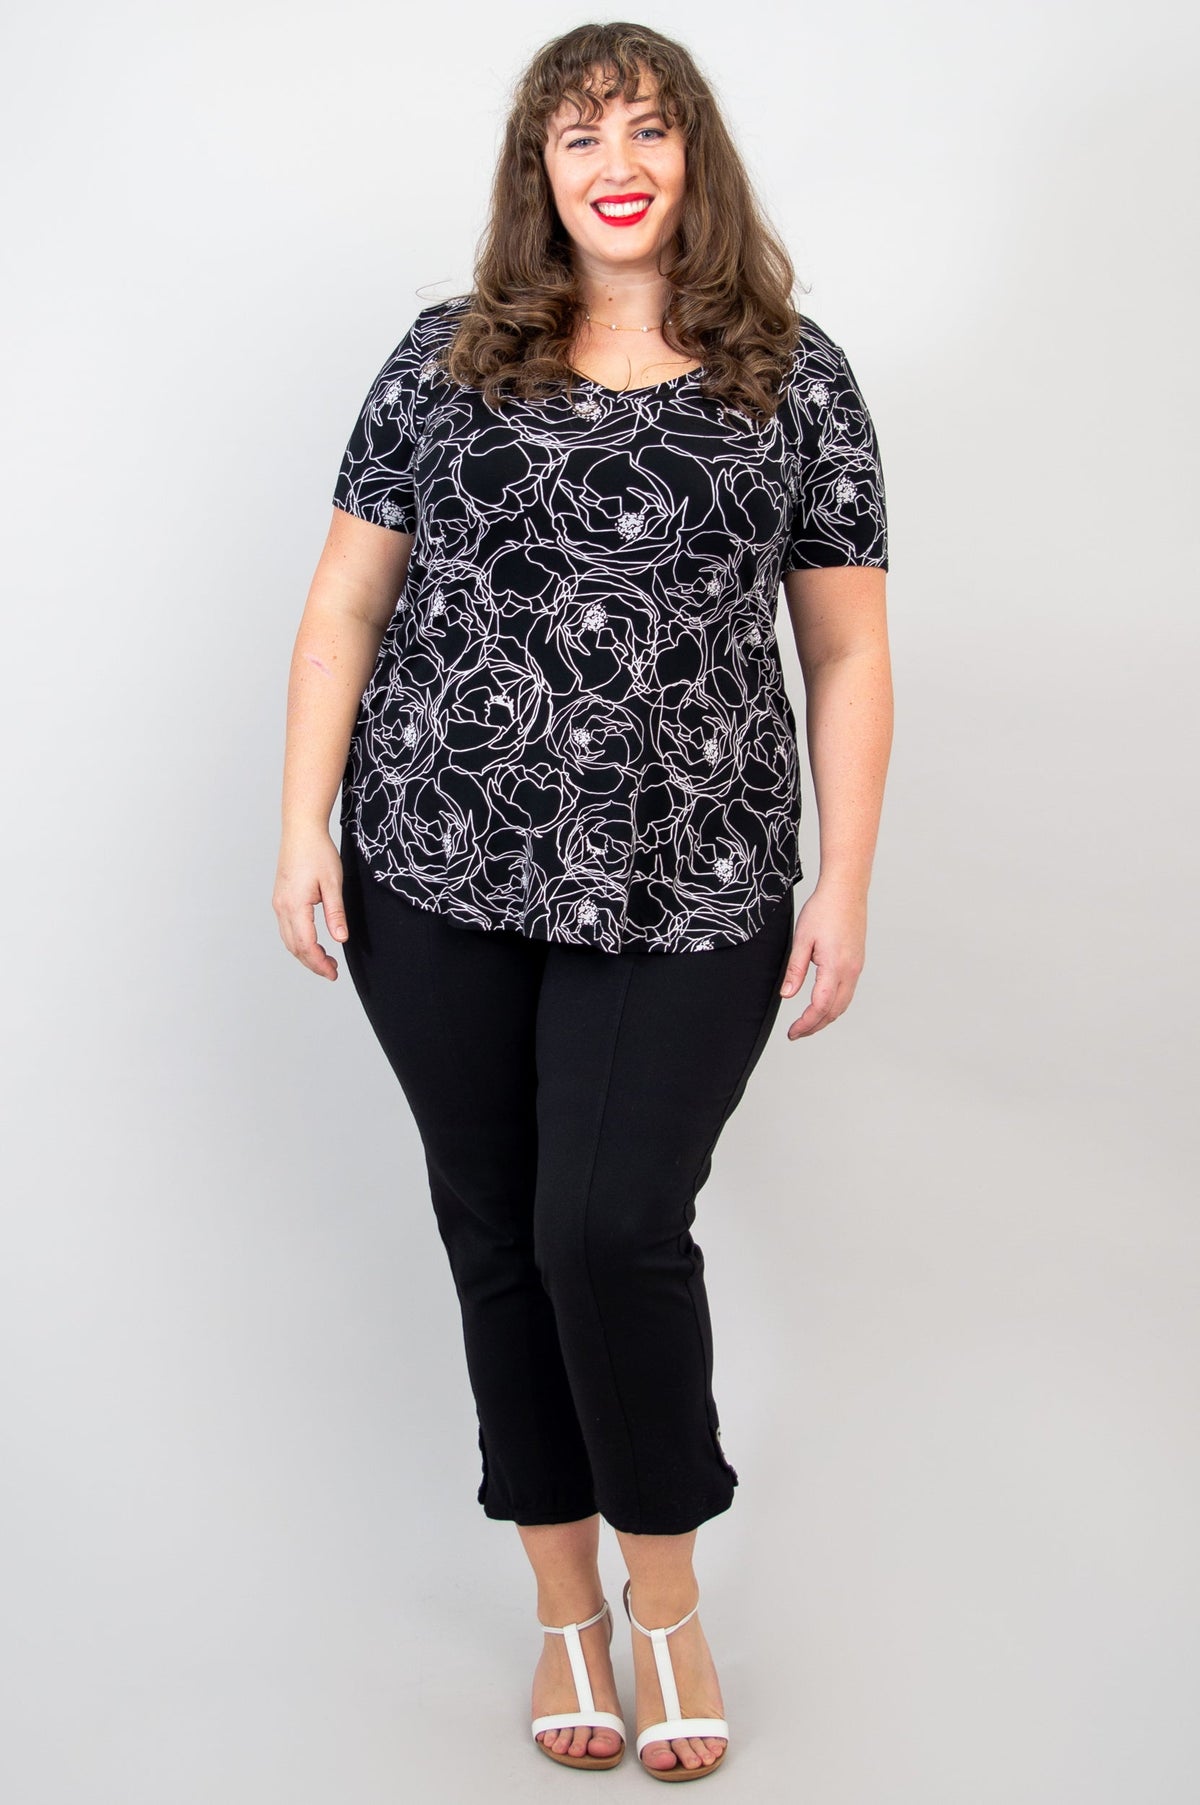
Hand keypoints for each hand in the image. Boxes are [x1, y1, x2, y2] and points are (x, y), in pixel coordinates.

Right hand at [273, 822, 348, 980]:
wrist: (301, 830)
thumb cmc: (318, 852)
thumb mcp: (333, 883)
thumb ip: (336, 913)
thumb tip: (341, 939)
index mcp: (295, 905)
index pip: (306, 945)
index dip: (320, 963)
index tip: (333, 973)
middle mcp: (282, 907)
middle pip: (295, 947)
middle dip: (313, 963)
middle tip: (332, 971)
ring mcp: (279, 903)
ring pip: (289, 940)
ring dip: (305, 954)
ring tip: (326, 960)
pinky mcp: (280, 899)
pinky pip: (286, 929)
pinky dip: (299, 942)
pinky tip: (313, 942)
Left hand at [779, 882, 866, 1038]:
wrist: (846, 890)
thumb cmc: (824, 909)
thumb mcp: (802, 940)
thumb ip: (795, 970)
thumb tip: (787, 995)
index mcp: (835, 967)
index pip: (821, 1007)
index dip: (806, 1024)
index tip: (792, 1032)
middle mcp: (850, 971)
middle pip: (834, 1011)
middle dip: (815, 1026)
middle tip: (796, 1033)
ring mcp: (857, 967)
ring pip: (843, 1004)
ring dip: (826, 1017)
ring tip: (807, 1023)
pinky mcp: (857, 962)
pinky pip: (848, 992)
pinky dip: (835, 1005)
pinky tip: (823, 1005)